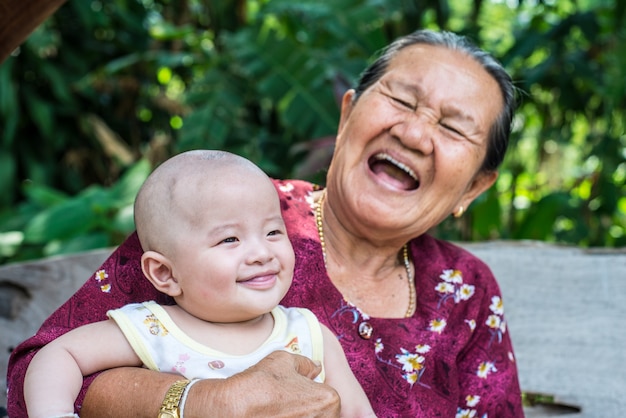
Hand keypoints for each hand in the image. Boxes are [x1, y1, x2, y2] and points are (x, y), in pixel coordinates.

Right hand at [186, 351, 340, 416]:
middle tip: (290, 406)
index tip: (299, 396)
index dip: (314, 396)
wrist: (232, 409)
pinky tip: (275, 417)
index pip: (331, 401)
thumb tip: (316, 367)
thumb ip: (306, 364)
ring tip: (282, 413)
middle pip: (325, 415)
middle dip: (310, 411)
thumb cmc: (258, 384)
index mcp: (327, 400)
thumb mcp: (283, 361)